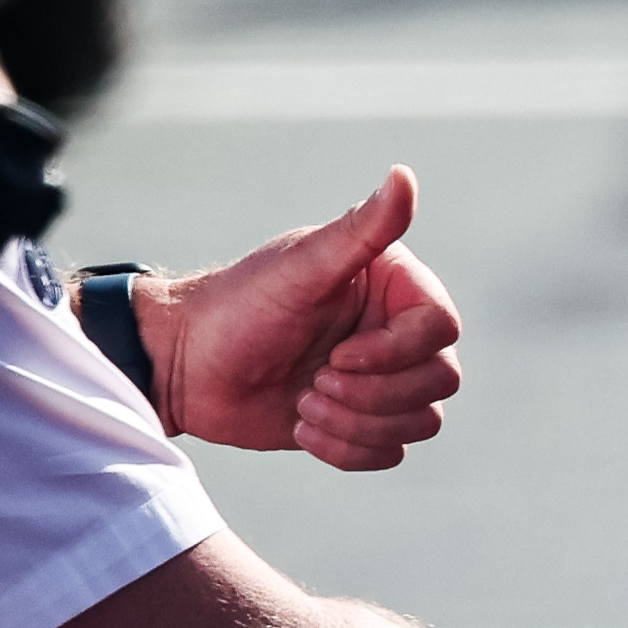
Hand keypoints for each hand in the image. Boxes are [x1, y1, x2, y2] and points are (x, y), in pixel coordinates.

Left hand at [151, 169, 465, 467]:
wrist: (186, 366)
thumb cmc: (238, 307)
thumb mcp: (301, 267)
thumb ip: (360, 229)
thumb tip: (404, 174)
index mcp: (393, 286)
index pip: (441, 327)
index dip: (396, 351)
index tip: (336, 353)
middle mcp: (395, 330)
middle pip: (440, 380)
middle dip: (374, 394)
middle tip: (315, 380)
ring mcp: (381, 379)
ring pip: (421, 420)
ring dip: (357, 423)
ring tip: (304, 403)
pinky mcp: (361, 421)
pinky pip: (391, 452)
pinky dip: (346, 449)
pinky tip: (301, 426)